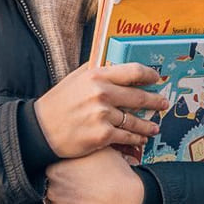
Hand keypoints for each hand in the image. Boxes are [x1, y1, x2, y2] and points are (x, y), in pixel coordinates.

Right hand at [35, 62, 166, 157]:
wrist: (40, 130)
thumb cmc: (57, 104)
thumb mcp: (74, 79)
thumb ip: (96, 71)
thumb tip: (116, 65)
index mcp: (96, 76)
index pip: (133, 71)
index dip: (149, 75)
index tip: (156, 78)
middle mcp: (102, 94)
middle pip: (139, 96)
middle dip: (156, 101)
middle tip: (163, 103)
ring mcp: (103, 115)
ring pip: (135, 120)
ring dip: (148, 124)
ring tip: (155, 126)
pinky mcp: (102, 135)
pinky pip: (127, 136)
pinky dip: (137, 138)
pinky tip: (142, 138)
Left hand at [43, 148, 145, 203]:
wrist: (129, 201)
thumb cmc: (116, 175)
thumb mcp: (99, 150)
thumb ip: (81, 148)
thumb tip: (75, 145)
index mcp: (56, 169)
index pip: (50, 168)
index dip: (61, 170)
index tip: (70, 172)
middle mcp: (52, 188)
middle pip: (49, 185)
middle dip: (60, 185)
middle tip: (76, 185)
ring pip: (51, 201)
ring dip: (60, 199)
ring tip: (77, 197)